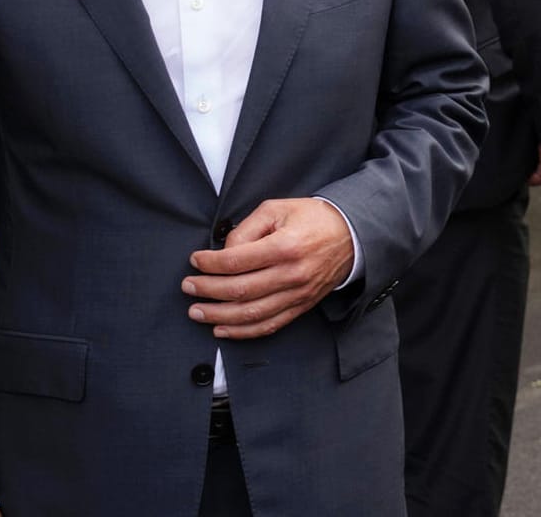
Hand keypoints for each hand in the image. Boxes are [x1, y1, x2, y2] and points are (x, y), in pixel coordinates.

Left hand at [183, 197, 354, 339]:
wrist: (351, 235)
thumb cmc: (313, 219)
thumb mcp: (278, 209)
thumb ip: (247, 229)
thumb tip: (224, 252)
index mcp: (285, 246)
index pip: (236, 261)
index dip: (209, 263)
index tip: (195, 261)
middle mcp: (292, 274)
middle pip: (239, 290)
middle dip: (207, 290)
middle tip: (188, 287)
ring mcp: (298, 293)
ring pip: (251, 314)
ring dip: (218, 316)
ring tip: (197, 312)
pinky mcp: (302, 305)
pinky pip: (269, 325)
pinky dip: (243, 332)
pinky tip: (222, 329)